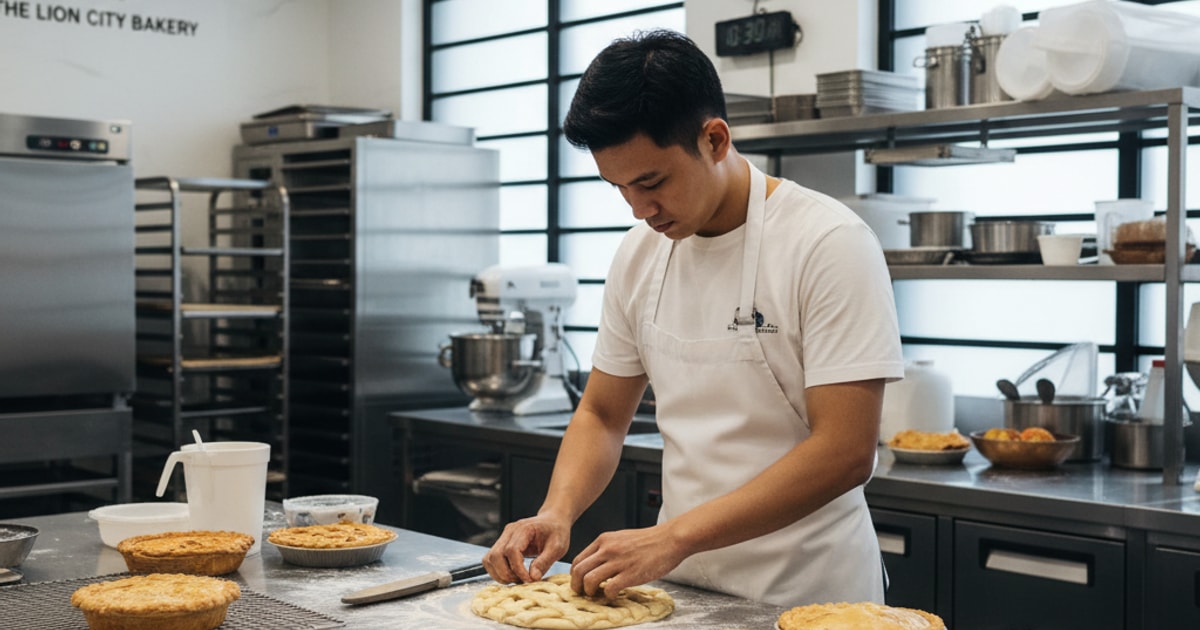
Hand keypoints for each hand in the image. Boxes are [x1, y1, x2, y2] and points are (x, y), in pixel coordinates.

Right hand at [482, 514, 570, 583]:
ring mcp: (503, 537)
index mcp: (523, 529)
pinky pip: (490, 560)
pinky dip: (497, 571)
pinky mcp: (501, 544)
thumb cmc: (556, 532)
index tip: (529, 580)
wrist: (552, 521)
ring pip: (490, 559)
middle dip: (506, 574)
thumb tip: (532, 578)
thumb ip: (545, 561)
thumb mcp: (557, 547)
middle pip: (495, 556)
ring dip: (500, 574)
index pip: (511, 550)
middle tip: (522, 581)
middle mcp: (509, 531)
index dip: (517, 569)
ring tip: (517, 579)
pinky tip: (512, 575)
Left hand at [569, 525, 686, 598]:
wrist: (670, 539)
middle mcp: (607, 549)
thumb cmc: (649, 540)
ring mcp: (618, 561)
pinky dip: (608, 596)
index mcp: (604, 540)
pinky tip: (614, 595)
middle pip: (579, 571)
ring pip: (589, 580)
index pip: (578, 560)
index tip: (579, 583)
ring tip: (597, 595)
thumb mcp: (622, 538)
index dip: (575, 575)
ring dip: (590, 592)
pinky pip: (609, 589)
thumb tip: (597, 565)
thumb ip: (607, 549)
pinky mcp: (630, 574)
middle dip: (576, 586)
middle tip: (582, 593)